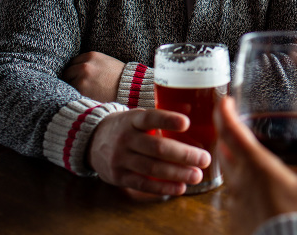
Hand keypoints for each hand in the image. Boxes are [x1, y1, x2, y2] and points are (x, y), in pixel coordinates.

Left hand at [63, 51, 124, 102]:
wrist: (132, 89)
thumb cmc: (120, 77)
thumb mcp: (106, 62)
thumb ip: (91, 62)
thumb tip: (76, 67)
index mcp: (91, 56)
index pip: (73, 62)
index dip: (76, 70)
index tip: (79, 77)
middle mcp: (85, 65)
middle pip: (68, 72)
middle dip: (72, 79)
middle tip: (81, 87)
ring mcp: (82, 78)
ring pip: (68, 83)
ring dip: (74, 88)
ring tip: (86, 92)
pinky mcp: (82, 90)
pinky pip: (72, 93)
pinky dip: (77, 95)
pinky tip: (85, 97)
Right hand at [89, 109, 210, 196]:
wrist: (91, 140)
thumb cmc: (126, 127)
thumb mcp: (138, 116)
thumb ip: (161, 116)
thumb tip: (193, 107)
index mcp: (132, 119)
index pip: (150, 117)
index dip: (168, 120)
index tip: (187, 123)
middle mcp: (125, 138)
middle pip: (157, 148)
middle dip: (183, 155)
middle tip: (205, 159)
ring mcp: (120, 158)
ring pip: (152, 168)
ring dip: (177, 173)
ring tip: (197, 175)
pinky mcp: (117, 176)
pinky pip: (142, 184)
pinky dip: (163, 188)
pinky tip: (180, 188)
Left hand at [215, 97, 296, 234]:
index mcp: (255, 165)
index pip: (232, 131)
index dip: (225, 112)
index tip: (225, 101)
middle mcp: (239, 179)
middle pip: (223, 148)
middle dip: (225, 131)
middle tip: (232, 122)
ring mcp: (235, 198)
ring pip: (226, 169)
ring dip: (230, 155)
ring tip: (241, 150)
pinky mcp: (237, 213)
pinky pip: (232, 190)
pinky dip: (237, 178)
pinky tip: (251, 182)